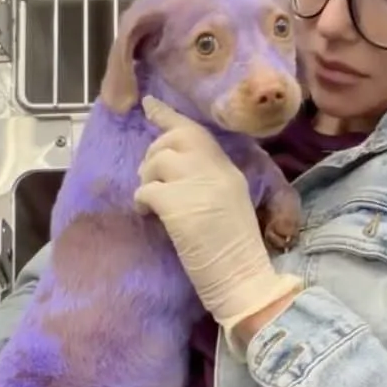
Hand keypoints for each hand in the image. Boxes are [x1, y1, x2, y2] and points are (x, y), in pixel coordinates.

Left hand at [134, 96, 301, 341]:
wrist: (244, 281)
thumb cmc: (237, 254)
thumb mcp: (230, 206)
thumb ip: (209, 183)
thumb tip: (174, 173)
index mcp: (230, 171)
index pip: (198, 132)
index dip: (169, 116)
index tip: (149, 105)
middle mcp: (216, 170)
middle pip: (175, 138)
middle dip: (154, 152)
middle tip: (150, 176)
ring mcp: (198, 185)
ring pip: (157, 160)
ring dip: (146, 179)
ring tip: (151, 202)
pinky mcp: (178, 205)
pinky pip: (146, 189)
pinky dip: (141, 201)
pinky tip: (147, 215)